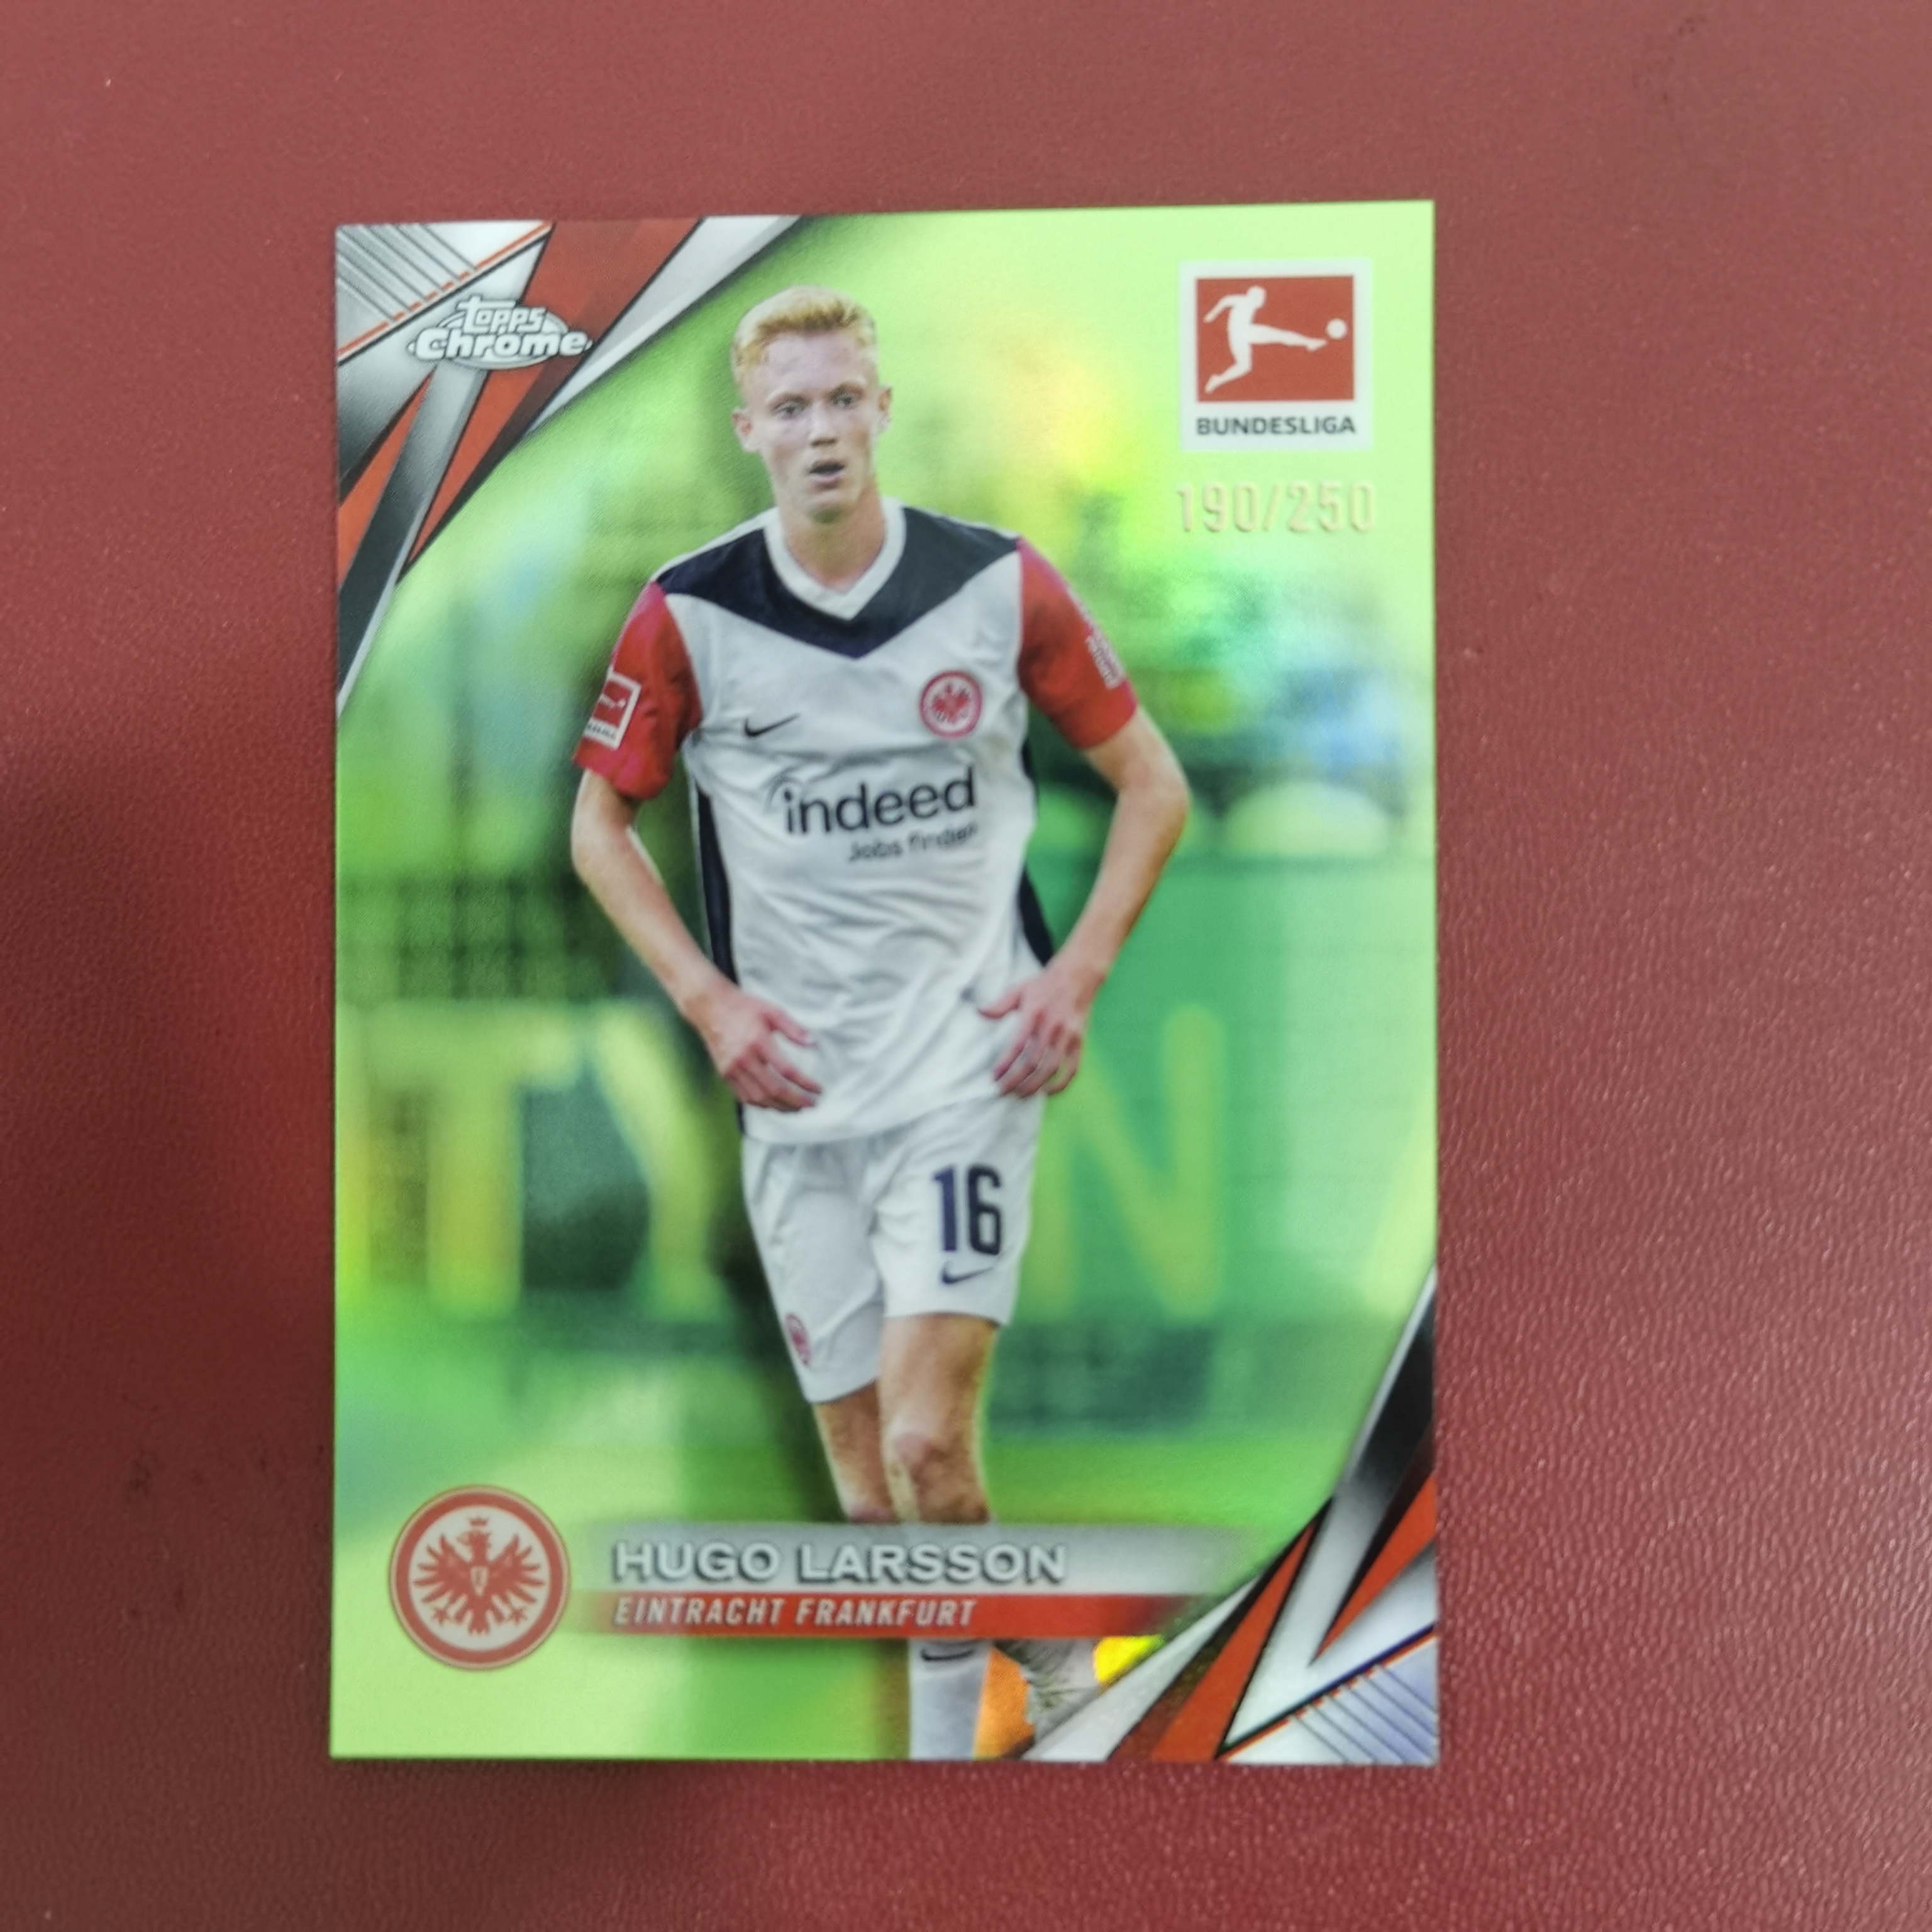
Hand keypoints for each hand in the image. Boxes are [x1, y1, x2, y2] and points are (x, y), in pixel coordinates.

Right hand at [688, 980, 819, 1110]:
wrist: (710, 1007)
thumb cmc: (744, 1007)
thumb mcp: (772, 1011)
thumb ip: (794, 1029)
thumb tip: (813, 1044)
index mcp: (758, 1042)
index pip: (786, 1071)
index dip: (805, 1083)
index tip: (818, 1089)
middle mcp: (744, 1059)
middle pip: (773, 1089)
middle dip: (796, 1101)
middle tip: (811, 1104)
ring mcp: (732, 1069)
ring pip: (759, 1098)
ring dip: (780, 1107)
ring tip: (797, 1108)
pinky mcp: (725, 1074)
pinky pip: (745, 1097)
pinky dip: (762, 1104)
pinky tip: (775, 1104)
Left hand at [980, 956, 1101, 1097]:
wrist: (1077, 976)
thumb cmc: (1043, 985)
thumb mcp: (1018, 990)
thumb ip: (999, 1005)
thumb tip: (979, 1013)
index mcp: (1034, 1013)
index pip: (1017, 1045)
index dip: (1005, 1064)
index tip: (994, 1077)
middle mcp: (1052, 1026)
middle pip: (1033, 1061)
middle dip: (1016, 1080)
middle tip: (1003, 1091)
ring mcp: (1068, 1035)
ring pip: (1051, 1068)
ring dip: (1035, 1085)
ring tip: (1020, 1094)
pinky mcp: (1079, 1041)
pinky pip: (1073, 1068)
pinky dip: (1061, 1083)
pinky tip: (1047, 1091)